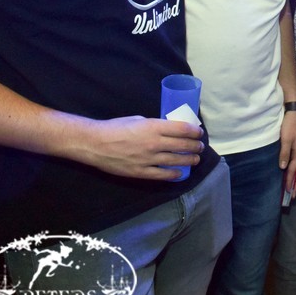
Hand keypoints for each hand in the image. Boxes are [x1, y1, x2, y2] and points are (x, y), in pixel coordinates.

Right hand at [80, 116, 203, 180]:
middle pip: (183, 145)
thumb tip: (167, 129)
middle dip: (195, 146)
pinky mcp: (141, 172)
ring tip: (195, 159)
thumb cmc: (115, 127)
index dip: (195, 132)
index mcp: (154, 126)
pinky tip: (179, 173)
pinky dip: (174, 174)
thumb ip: (154, 125)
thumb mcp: (138, 120)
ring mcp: (148, 159)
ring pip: (176, 160)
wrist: (94, 143)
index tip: (199, 133)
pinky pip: (162, 174)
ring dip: (189, 159)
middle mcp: (154, 143)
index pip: (183, 129)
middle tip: (200, 147)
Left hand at [278, 109, 295, 198]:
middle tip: (291, 197)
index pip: (293, 171)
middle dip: (295, 184)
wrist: (294, 112)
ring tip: (292, 189)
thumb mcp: (286, 138)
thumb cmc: (290, 125)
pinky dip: (294, 171)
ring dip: (295, 179)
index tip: (287, 194)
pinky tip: (290, 174)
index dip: (290, 182)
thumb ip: (284, 153)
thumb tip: (283, 168)